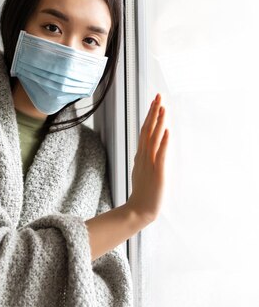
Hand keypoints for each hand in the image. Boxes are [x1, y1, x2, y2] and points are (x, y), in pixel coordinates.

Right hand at [126, 93, 169, 223]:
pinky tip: (167, 131)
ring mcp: (150, 163)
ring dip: (158, 122)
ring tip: (163, 107)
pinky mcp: (158, 172)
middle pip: (148, 130)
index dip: (150, 115)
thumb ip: (144, 158)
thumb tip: (146, 148)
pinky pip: (161, 154)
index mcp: (141, 156)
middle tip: (158, 96)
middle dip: (154, 112)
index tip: (154, 102)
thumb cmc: (143, 193)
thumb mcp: (142, 171)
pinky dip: (164, 142)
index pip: (145, 131)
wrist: (139, 210)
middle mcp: (144, 156)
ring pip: (154, 138)